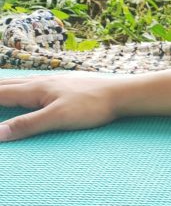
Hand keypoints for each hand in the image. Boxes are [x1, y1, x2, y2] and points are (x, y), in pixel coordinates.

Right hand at [0, 73, 125, 141]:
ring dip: (1, 85)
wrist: (122, 93)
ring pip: (17, 81)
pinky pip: (31, 83)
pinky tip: (24, 88)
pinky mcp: (63, 84)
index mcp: (34, 90)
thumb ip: (28, 125)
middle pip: (3, 84)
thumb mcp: (59, 118)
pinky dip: (17, 85)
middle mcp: (39, 81)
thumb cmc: (93, 106)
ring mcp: (51, 81)